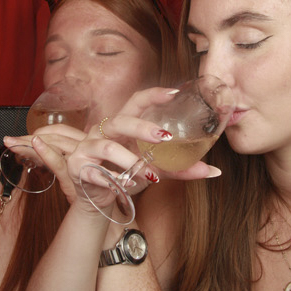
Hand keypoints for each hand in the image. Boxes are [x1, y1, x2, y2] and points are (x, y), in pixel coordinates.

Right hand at [62, 90, 220, 207]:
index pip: (137, 101)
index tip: (176, 92)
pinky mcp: (76, 166)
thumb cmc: (126, 175)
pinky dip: (109, 179)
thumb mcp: (155, 170)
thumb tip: (214, 171)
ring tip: (149, 176)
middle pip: (122, 120)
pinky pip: (93, 170)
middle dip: (143, 128)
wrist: (99, 199)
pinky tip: (121, 187)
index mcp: (123, 125)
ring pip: (107, 146)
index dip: (154, 94)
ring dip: (129, 161)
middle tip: (165, 137)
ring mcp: (87, 146)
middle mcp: (104, 130)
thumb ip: (180, 169)